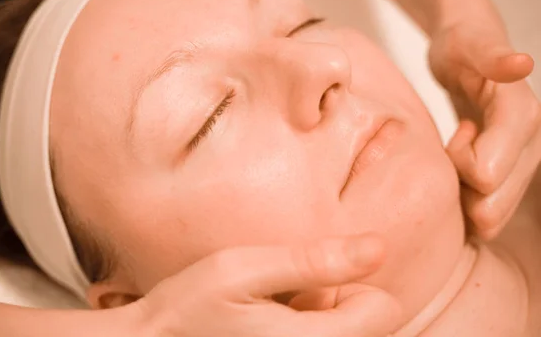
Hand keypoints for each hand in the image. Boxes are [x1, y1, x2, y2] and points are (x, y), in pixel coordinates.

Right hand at [124, 235, 400, 336]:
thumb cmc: (190, 309)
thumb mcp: (243, 271)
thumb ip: (313, 261)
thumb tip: (377, 247)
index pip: (384, 308)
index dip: (349, 284)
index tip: (304, 284)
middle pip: (369, 325)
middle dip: (333, 303)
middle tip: (282, 299)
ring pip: (345, 334)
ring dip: (317, 319)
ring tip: (270, 315)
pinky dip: (303, 331)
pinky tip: (265, 330)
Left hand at [429, 19, 538, 239]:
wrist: (467, 48)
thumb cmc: (463, 45)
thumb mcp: (471, 44)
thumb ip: (494, 57)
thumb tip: (523, 63)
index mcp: (524, 119)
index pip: (484, 174)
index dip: (457, 160)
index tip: (456, 131)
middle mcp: (532, 146)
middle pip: (490, 208)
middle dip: (459, 188)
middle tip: (450, 148)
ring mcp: (522, 163)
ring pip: (490, 216)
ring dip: (462, 195)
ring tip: (455, 154)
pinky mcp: (509, 172)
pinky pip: (488, 210)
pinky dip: (466, 200)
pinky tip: (458, 166)